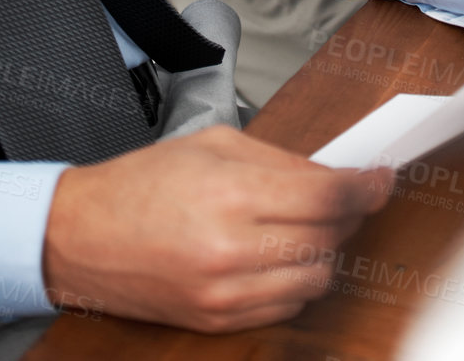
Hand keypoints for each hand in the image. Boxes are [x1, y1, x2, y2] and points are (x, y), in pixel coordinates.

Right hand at [42, 124, 392, 330]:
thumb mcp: (214, 143)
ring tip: (306, 225)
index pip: (327, 194)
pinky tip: (282, 256)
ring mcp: (225, 291)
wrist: (81, 236)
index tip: (382, 178)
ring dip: (324, 251)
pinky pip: (286, 308)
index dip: (366, 186)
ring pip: (315, 278)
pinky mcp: (218, 320)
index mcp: (231, 192)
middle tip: (344, 196)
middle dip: (347, 215)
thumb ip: (280, 159)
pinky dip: (297, 282)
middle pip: (329, 238)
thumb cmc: (140, 184)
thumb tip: (332, 173)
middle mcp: (231, 247)